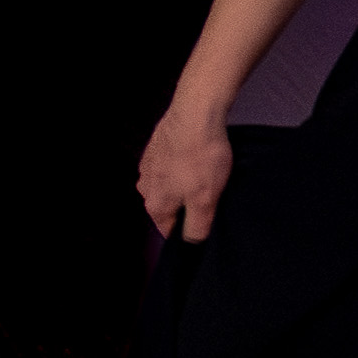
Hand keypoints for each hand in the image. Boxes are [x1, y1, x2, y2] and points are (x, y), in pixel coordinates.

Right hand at [137, 104, 233, 241]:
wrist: (195, 114)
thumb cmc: (201, 157)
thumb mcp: (206, 201)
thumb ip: (197, 227)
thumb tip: (192, 242)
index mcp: (155, 205)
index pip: (170, 232)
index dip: (190, 230)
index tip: (207, 221)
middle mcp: (145, 188)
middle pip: (169, 208)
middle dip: (188, 206)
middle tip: (212, 194)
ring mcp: (148, 167)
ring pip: (169, 186)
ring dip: (185, 185)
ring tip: (206, 173)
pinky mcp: (155, 149)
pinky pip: (169, 167)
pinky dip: (182, 166)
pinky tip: (198, 158)